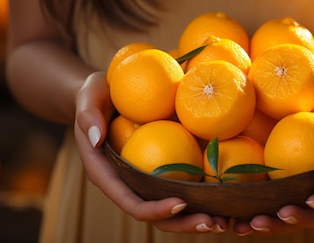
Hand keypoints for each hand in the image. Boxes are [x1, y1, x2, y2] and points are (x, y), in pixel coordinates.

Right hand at [73, 71, 228, 232]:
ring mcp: (146, 177)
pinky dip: (202, 194)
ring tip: (225, 221)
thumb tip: (96, 137)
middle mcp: (128, 183)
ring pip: (171, 208)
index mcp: (107, 174)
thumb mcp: (88, 95)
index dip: (155, 209)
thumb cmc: (96, 92)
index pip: (131, 202)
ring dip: (197, 218)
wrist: (108, 90)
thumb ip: (87, 114)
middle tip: (214, 223)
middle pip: (155, 215)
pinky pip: (181, 185)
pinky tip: (226, 194)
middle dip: (183, 224)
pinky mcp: (161, 167)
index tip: (181, 203)